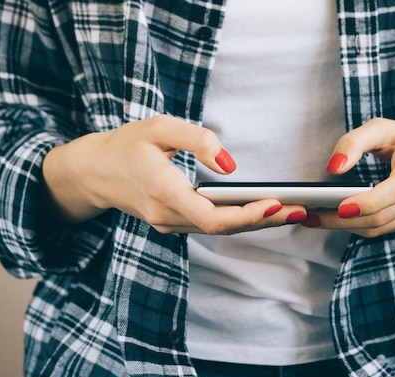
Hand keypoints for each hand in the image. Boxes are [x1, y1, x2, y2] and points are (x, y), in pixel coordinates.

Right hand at [42, 115, 305, 233]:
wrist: (94, 172)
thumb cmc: (126, 145)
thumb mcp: (158, 127)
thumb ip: (197, 139)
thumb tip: (231, 165)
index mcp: (163, 192)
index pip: (213, 217)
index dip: (248, 215)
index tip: (277, 204)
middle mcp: (167, 216)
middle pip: (223, 229)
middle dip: (264, 221)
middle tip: (300, 210)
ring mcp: (168, 224)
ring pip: (219, 231)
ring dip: (255, 223)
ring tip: (291, 211)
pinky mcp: (172, 223)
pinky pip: (210, 226)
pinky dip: (238, 221)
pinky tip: (261, 211)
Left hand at [307, 117, 394, 237]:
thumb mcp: (384, 128)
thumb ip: (355, 142)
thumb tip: (332, 168)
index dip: (369, 202)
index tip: (341, 207)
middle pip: (382, 216)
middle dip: (342, 220)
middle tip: (309, 215)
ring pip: (379, 228)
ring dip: (344, 227)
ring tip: (312, 219)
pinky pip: (382, 230)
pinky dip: (356, 227)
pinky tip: (334, 219)